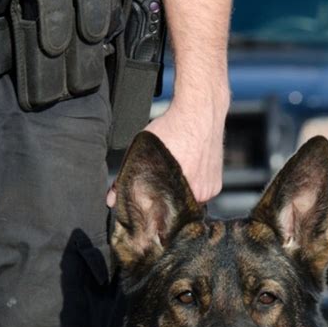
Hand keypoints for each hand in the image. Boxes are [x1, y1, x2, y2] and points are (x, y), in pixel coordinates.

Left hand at [107, 92, 228, 207]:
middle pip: (176, 211)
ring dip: (179, 195)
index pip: (162, 215)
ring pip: (189, 203)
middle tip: (159, 188)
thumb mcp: (141, 153)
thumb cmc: (171, 129)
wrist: (201, 111)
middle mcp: (197, 196)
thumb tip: (111, 200)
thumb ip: (124, 180)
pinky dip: (193, 186)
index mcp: (178, 194)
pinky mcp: (216, 185)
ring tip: (173, 176)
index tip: (148, 209)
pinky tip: (187, 171)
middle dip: (165, 203)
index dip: (153, 213)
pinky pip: (202, 193)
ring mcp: (209, 191)